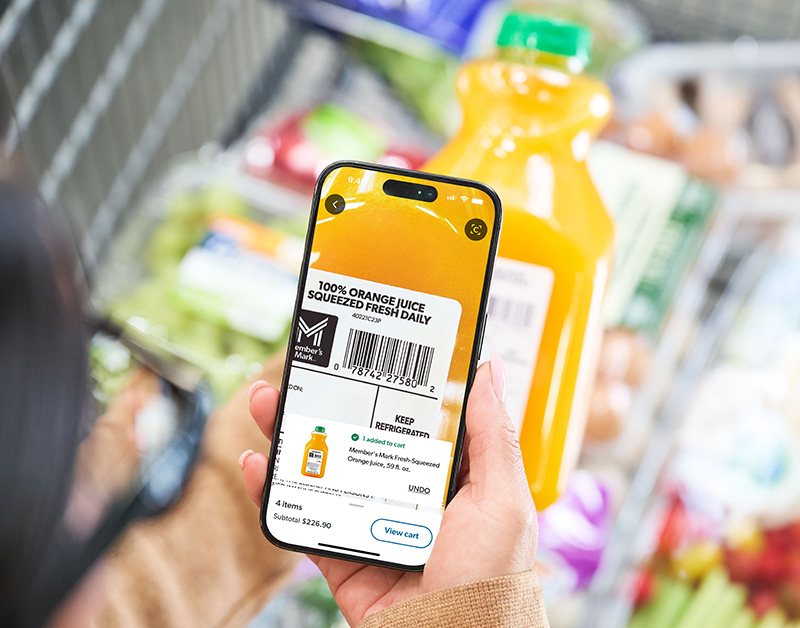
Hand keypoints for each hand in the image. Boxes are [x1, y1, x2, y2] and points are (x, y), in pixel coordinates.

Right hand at [239, 355, 536, 626]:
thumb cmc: (491, 580)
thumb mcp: (501, 500)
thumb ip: (492, 436)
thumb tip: (488, 369)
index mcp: (448, 478)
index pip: (414, 420)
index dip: (388, 386)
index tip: (365, 353)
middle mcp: (407, 496)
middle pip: (359, 439)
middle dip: (326, 404)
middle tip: (301, 372)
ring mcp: (371, 525)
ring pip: (324, 472)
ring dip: (291, 437)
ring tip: (266, 403)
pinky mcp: (342, 558)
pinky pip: (303, 520)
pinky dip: (274, 494)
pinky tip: (257, 465)